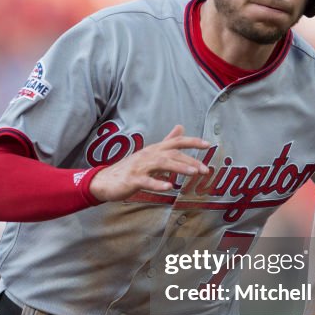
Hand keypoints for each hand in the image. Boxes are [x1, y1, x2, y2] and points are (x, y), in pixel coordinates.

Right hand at [89, 125, 210, 201]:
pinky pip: (146, 181)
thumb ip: (166, 142)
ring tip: (193, 173)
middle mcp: (148, 155)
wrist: (105, 181)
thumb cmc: (129, 168)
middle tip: (205, 169)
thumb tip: (180, 127)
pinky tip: (169, 186)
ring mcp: (140, 167)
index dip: (192, 141)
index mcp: (154, 150)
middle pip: (172, 153)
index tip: (208, 145)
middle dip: (190, 160)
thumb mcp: (150, 153)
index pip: (176, 141)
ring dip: (179, 167)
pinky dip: (157, 183)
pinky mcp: (132, 180)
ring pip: (161, 164)